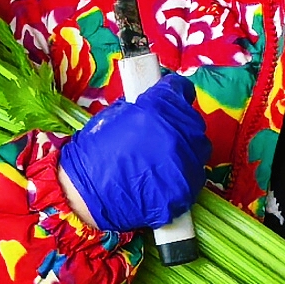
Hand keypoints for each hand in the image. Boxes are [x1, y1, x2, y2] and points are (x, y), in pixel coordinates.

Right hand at [58, 78, 209, 233]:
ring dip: (184, 150)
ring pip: (198, 149)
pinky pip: (194, 176)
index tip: (169, 99)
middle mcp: (178, 132)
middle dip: (179, 124)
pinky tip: (161, 178)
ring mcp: (185, 163)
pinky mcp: (186, 190)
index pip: (180, 90)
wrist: (86, 194)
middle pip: (192, 121)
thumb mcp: (114, 115)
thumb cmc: (94, 153)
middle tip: (159, 135)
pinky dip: (181, 176)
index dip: (174, 94)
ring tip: (160, 159)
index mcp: (158, 108)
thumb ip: (143, 106)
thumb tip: (157, 102)